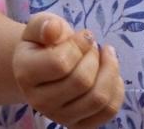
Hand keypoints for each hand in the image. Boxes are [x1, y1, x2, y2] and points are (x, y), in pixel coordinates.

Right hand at [13, 12, 123, 128]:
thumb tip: (53, 30)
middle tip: (93, 46)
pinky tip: (109, 72)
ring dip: (109, 71)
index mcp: (26, 74)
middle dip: (94, 56)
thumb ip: (45, 24)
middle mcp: (40, 102)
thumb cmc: (43, 42)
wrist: (42, 67)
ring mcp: (60, 117)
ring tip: (106, 55)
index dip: (80, 44)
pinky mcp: (79, 125)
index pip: (60, 63)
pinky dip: (116, 88)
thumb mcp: (40, 25)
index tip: (85, 35)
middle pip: (82, 82)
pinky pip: (109, 110)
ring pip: (98, 99)